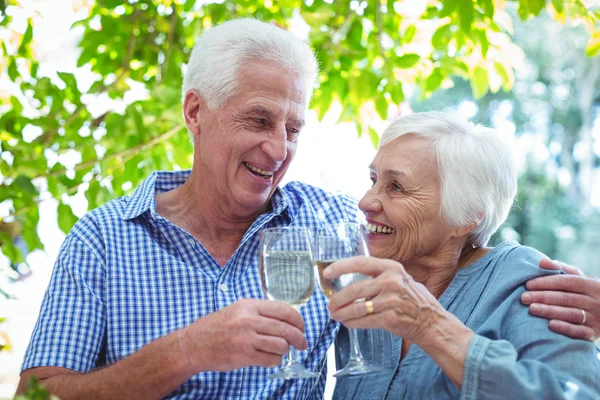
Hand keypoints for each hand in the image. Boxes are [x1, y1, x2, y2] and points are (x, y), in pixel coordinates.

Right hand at [179, 298, 307, 371]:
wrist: (193, 345)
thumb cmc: (216, 327)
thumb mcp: (237, 310)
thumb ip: (260, 312)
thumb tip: (286, 320)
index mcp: (249, 305)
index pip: (284, 309)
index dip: (298, 320)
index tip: (302, 327)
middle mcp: (249, 320)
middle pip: (286, 328)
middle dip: (299, 338)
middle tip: (302, 344)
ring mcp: (246, 338)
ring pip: (281, 344)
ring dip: (285, 350)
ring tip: (280, 351)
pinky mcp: (244, 356)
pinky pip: (271, 359)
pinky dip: (275, 360)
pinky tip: (270, 358)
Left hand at [323, 256, 447, 343]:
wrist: (432, 321)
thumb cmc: (413, 299)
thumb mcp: (400, 278)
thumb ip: (379, 276)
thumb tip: (350, 278)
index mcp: (391, 268)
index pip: (360, 262)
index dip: (341, 267)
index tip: (327, 273)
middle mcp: (391, 281)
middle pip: (354, 289)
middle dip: (338, 299)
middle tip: (329, 305)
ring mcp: (391, 300)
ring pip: (356, 307)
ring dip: (342, 313)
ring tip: (334, 315)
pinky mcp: (390, 318)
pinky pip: (363, 320)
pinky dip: (352, 323)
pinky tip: (347, 323)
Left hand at [521, 258, 599, 340]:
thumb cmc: (587, 293)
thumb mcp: (580, 279)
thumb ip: (561, 269)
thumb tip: (541, 262)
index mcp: (592, 285)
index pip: (566, 281)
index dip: (546, 282)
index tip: (528, 284)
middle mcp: (596, 301)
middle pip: (566, 298)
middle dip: (543, 297)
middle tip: (524, 297)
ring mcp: (597, 318)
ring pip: (571, 314)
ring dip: (550, 311)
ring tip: (532, 309)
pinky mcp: (595, 333)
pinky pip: (580, 332)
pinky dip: (566, 328)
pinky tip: (550, 325)